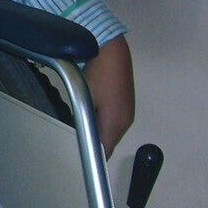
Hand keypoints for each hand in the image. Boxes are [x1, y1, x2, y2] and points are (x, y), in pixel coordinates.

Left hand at [82, 34, 134, 156]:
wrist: (111, 49)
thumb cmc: (97, 74)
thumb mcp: (87, 100)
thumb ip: (87, 123)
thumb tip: (86, 138)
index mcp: (117, 123)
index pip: (106, 150)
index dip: (95, 157)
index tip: (83, 157)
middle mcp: (126, 120)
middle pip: (110, 141)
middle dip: (96, 141)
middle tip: (79, 135)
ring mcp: (128, 111)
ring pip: (112, 130)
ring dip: (100, 129)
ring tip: (84, 117)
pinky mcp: (127, 102)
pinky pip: (115, 118)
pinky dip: (105, 119)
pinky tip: (94, 107)